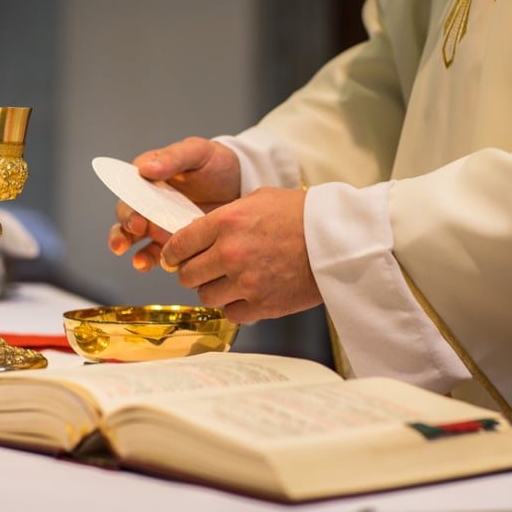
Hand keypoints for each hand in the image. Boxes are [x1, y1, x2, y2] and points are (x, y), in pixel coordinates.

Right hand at [107, 137, 240, 270]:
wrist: (242, 184)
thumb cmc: (217, 163)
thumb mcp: (197, 152)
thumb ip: (172, 157)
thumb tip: (144, 168)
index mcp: (149, 177)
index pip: (128, 190)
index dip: (128, 205)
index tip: (135, 218)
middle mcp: (148, 201)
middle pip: (127, 216)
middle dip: (124, 230)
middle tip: (136, 233)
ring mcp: (158, 222)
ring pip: (133, 237)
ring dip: (131, 249)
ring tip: (139, 261)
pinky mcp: (171, 240)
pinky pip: (154, 253)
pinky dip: (148, 260)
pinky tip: (149, 264)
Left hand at [160, 186, 323, 322]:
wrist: (338, 240)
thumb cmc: (302, 215)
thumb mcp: (259, 199)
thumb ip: (225, 215)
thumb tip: (199, 231)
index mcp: (226, 222)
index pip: (179, 244)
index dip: (173, 253)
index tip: (175, 257)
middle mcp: (231, 253)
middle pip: (187, 274)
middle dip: (192, 272)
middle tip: (204, 269)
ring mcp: (245, 282)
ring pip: (205, 296)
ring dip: (213, 290)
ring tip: (230, 281)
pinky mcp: (262, 305)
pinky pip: (230, 313)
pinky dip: (235, 305)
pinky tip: (247, 293)